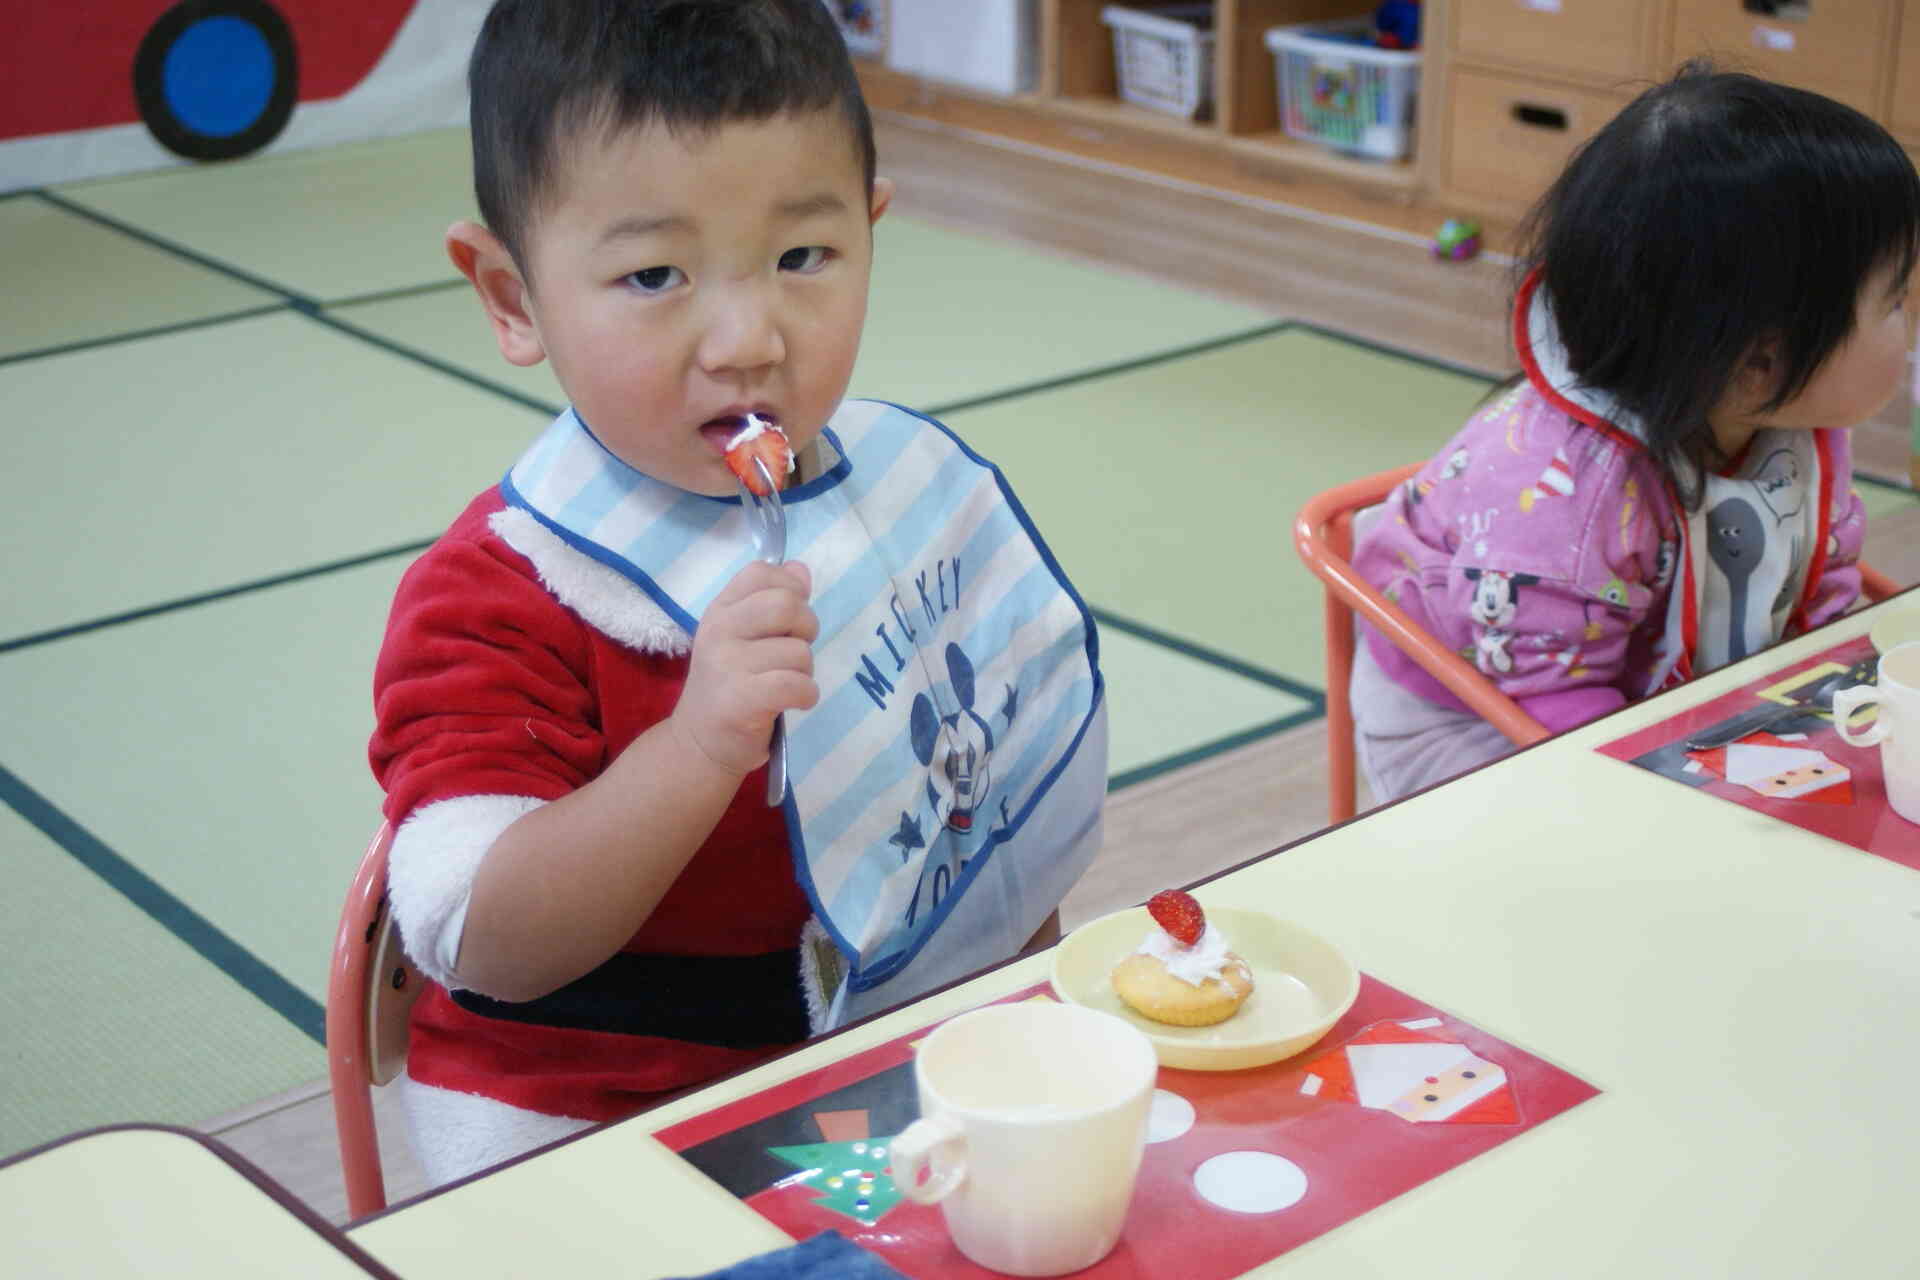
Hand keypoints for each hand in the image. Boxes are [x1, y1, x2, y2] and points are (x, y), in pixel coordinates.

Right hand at [673, 561, 817, 774]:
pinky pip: (797, 684)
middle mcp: (719, 631)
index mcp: (720, 611)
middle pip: (786, 605)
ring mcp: (728, 665)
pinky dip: (807, 695)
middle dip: (806, 628)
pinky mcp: (742, 699)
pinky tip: (793, 701)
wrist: (700, 743)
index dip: (789, 588)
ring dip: (805, 671)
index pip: (760, 573)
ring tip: (785, 684)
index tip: (788, 618)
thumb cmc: (729, 686)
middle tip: (795, 651)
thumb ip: (771, 601)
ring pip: (799, 651)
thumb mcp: (743, 637)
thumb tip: (800, 570)